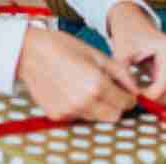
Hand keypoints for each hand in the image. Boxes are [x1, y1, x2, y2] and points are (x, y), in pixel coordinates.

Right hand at [15, 27, 138, 119]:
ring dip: (99, 107)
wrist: (30, 52)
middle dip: (117, 105)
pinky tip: (73, 91)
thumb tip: (135, 88)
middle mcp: (84, 102)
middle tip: (111, 90)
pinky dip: (82, 108)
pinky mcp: (57, 116)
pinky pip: (79, 117)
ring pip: (96, 118)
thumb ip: (121, 73)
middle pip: (114, 116)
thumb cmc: (64, 47)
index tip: (126, 91)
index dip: (129, 97)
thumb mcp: (97, 54)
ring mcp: (69, 111)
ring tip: (89, 86)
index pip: (126, 103)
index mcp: (97, 84)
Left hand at [106, 1, 165, 105]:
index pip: (164, 85)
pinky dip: (158, 93)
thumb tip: (132, 99)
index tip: (132, 100)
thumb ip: (126, 78)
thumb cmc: (127, 36)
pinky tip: (143, 88)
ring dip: (155, 97)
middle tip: (133, 98)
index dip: (148, 98)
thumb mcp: (121, 57)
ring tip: (136, 91)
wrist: (133, 23)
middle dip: (153, 100)